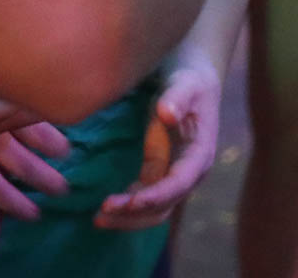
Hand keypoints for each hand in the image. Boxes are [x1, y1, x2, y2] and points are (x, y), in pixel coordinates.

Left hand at [95, 56, 222, 229]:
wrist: (193, 78)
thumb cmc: (189, 79)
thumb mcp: (185, 83)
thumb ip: (177, 98)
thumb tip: (166, 114)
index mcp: (199, 155)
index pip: (178, 184)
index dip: (154, 196)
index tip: (129, 202)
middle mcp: (190, 172)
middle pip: (164, 206)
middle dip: (135, 215)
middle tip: (102, 214)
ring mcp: (175, 175)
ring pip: (153, 208)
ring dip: (128, 217)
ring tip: (98, 219)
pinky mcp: (161, 171)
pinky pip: (145, 197)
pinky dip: (127, 205)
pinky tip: (106, 207)